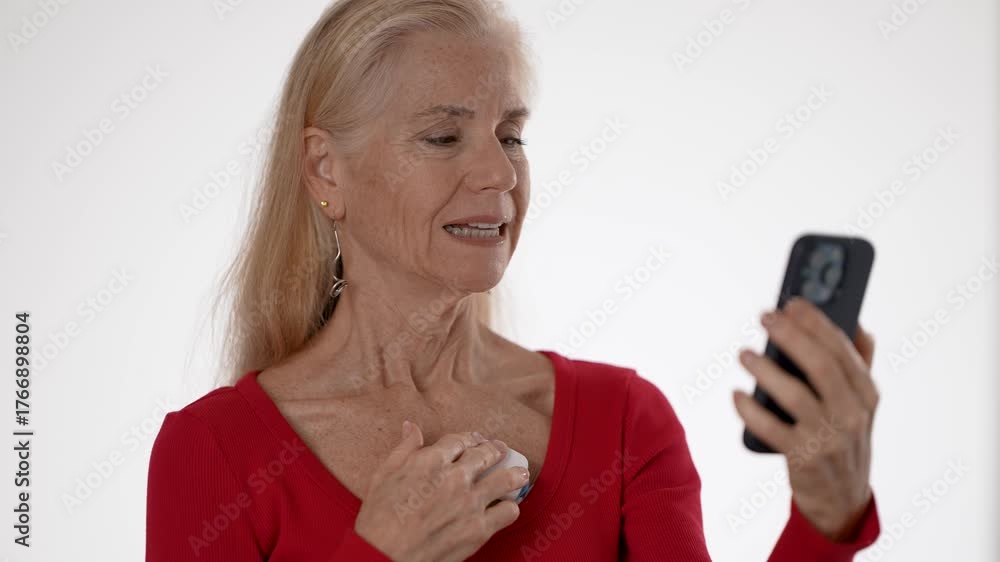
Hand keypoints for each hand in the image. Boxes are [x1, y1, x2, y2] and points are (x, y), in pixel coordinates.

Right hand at [353, 422, 528, 561]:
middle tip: (500, 450)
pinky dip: (509, 508)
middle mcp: (455, 477)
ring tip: (519, 474)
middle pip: (486, 453)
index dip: (470, 438)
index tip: (474, 440)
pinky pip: (508, 511)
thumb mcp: (384, 475)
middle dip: (495, 450)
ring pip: (506, 479)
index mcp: (431, 461)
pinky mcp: (479, 528)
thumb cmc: (379, 518)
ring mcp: (470, 503)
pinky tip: (506, 507)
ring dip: (514, 474)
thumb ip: (403, 449)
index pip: (460, 439)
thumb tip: (411, 427)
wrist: (384, 556)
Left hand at [733, 297, 877, 541]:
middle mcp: (852, 414)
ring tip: (744, 354)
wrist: (842, 500)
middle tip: (765, 317)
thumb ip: (860, 366)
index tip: (792, 302)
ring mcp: (829, 437)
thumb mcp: (861, 406)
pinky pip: (772, 429)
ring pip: (796, 395)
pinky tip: (737, 395)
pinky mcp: (804, 457)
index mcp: (867, 394)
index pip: (843, 349)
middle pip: (821, 366)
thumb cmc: (844, 440)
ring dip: (766, 370)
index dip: (817, 322)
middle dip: (791, 336)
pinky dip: (751, 411)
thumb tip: (859, 326)